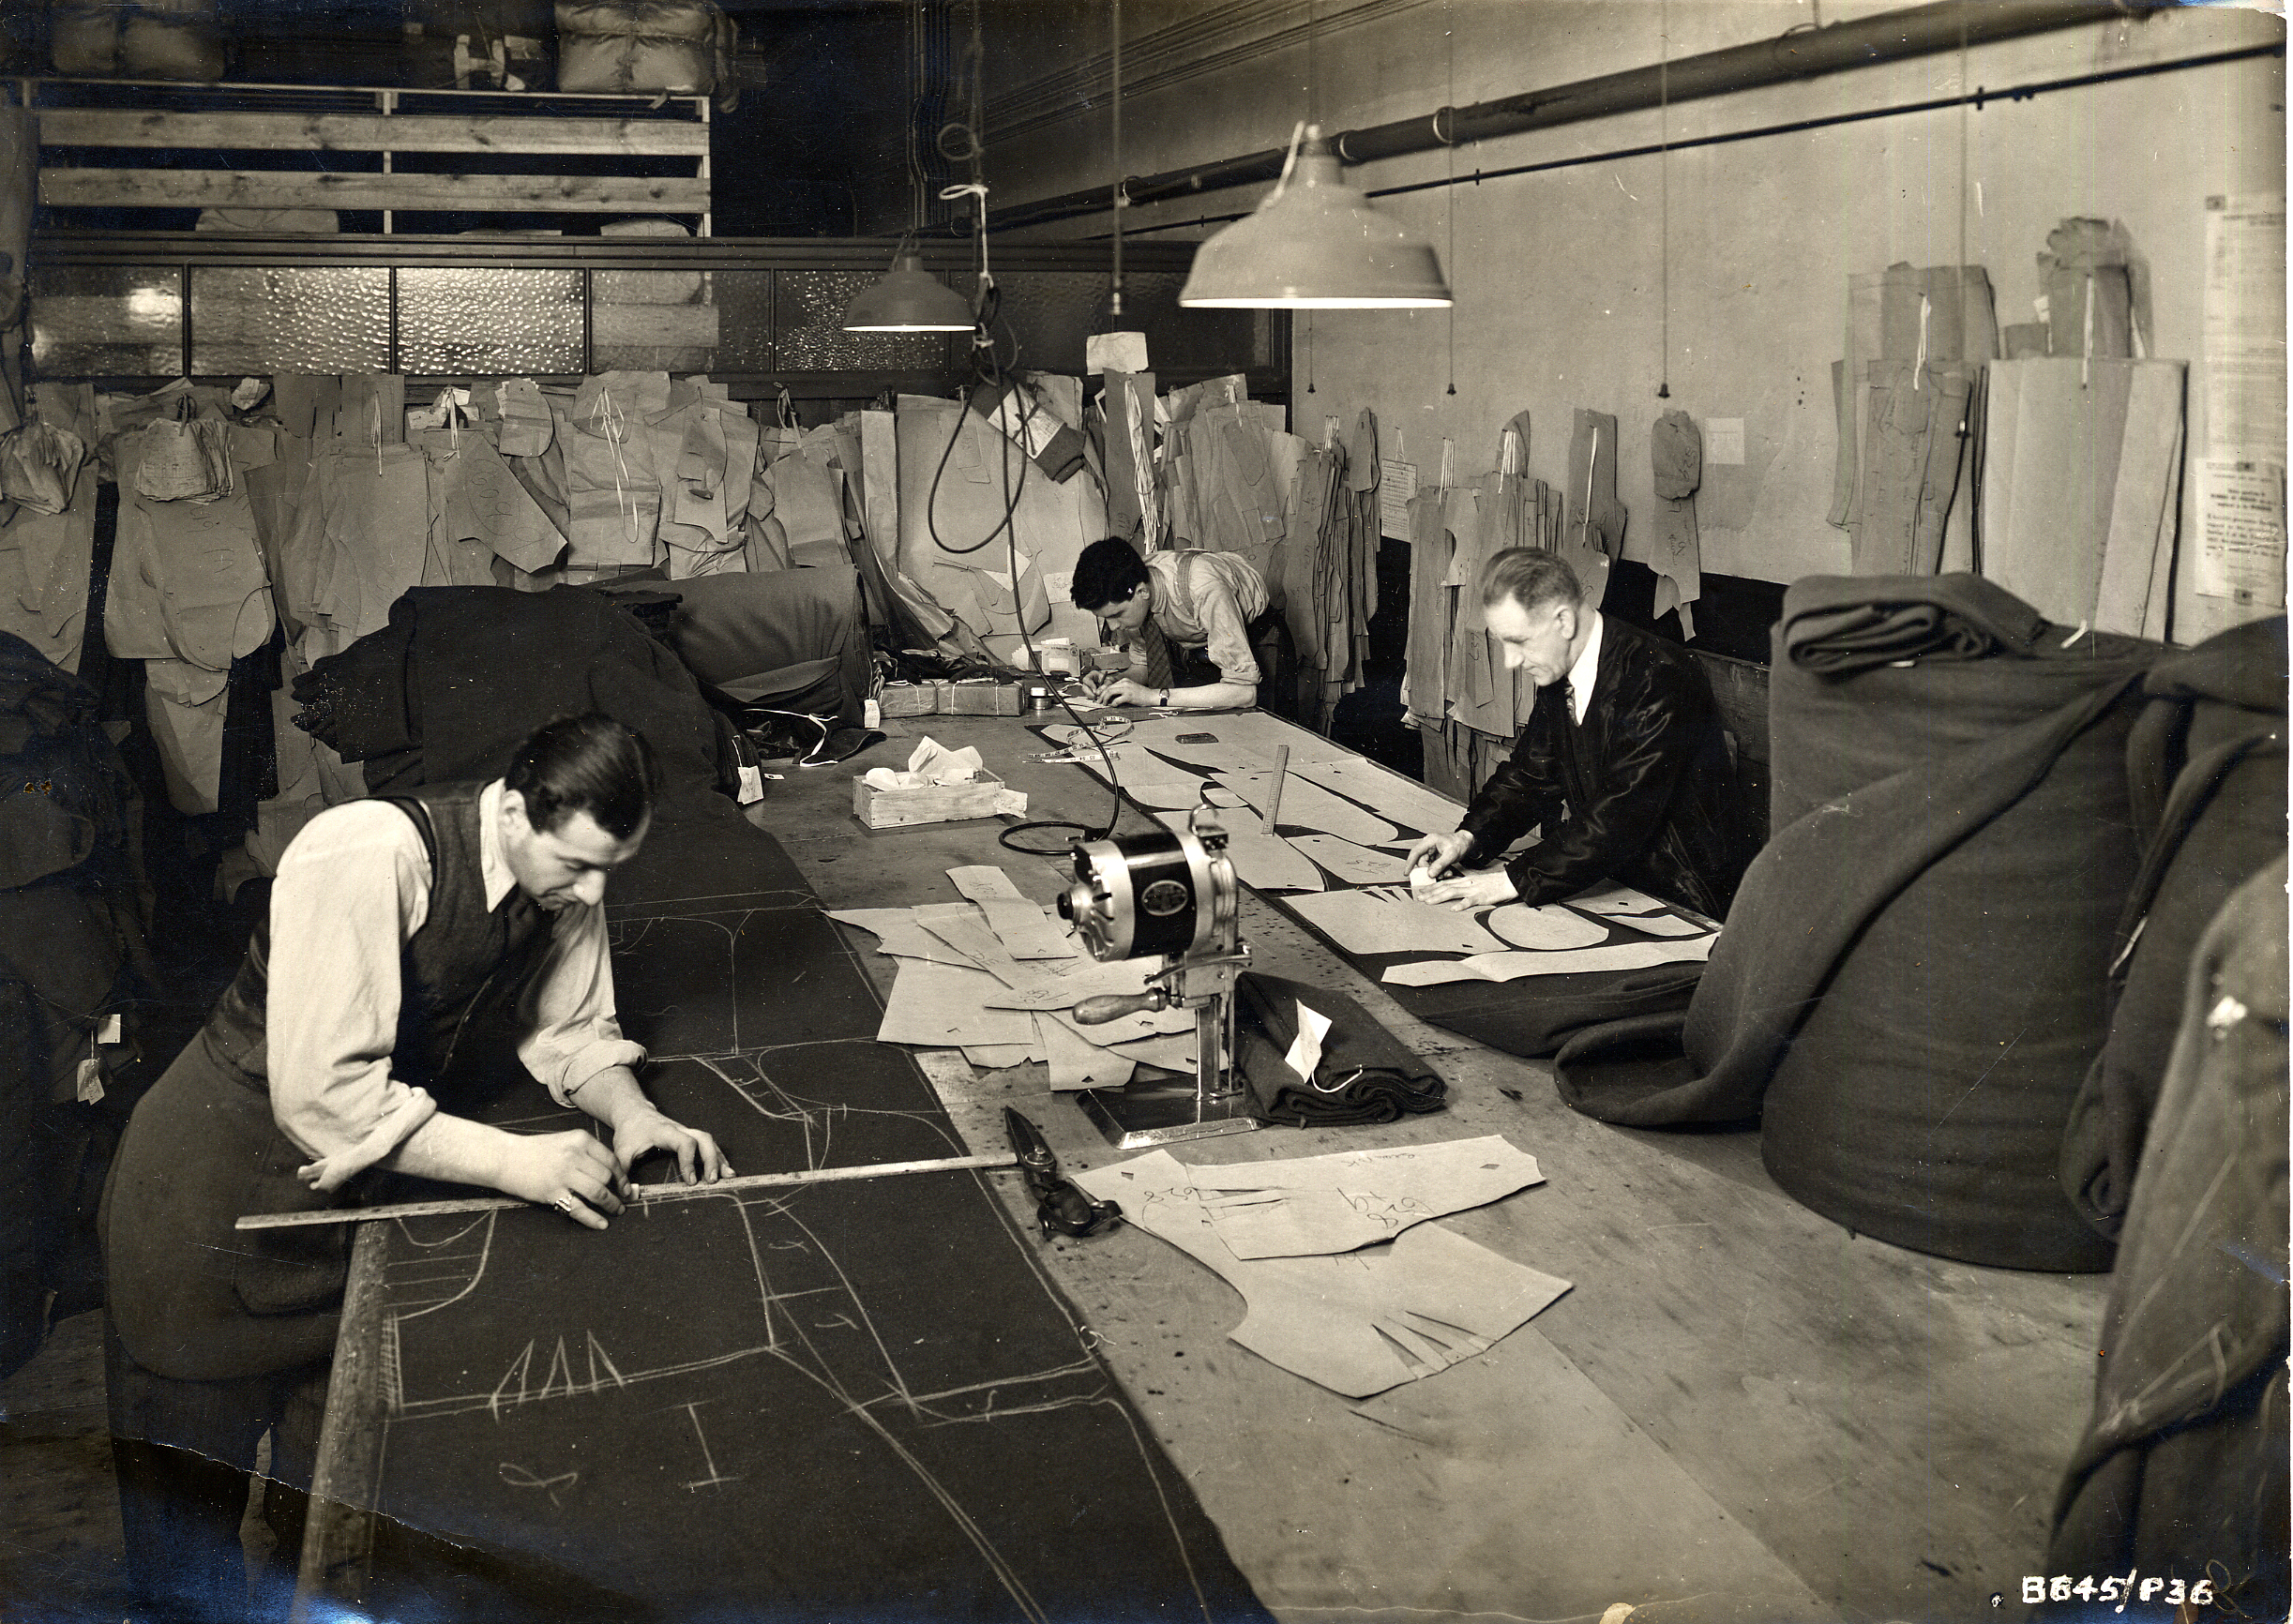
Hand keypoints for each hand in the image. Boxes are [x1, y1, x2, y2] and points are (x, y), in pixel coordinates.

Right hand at [499, 1129, 626, 1229]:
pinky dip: (593, 1218)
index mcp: (580, 1140)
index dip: (622, 1176)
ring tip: (617, 1211)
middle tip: (624, 1200)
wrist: (505, 1157)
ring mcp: (563, 1174)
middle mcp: (574, 1155)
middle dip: (619, 1191)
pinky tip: (602, 1224)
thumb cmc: (536, 1151)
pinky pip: (579, 1208)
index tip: (626, 1187)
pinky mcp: (552, 1192)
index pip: (611, 1160)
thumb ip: (587, 1154)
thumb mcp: (565, 1141)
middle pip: (607, 1177)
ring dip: (611, 1205)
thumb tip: (613, 1175)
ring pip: (598, 1192)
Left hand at [612, 1107, 732, 1186]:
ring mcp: (687, 1132)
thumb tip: (627, 1194)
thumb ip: (623, 1172)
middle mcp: (680, 1130)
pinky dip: (718, 1157)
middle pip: (704, 1139)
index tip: (690, 1181)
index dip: (689, 1161)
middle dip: (711, 1160)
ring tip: (728, 1176)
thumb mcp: (621, 1151)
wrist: (635, 1113)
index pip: (684, 1142)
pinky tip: (725, 1170)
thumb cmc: (630, 1131)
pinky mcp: (690, 1137)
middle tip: (712, 1180)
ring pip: (709, 1141)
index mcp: (665, 1132)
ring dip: (719, 1158)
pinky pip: (708, 1145)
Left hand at [1096, 676, 1162, 707]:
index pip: (1110, 684)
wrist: (1151, 696)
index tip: (1099, 696)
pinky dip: (1113, 703)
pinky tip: (1113, 706)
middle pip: (1108, 688)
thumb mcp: (1130, 689)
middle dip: (1102, 695)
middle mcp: (1124, 683)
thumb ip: (1121, 690)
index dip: (1103, 691)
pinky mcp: (1129, 696)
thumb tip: (1110, 697)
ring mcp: (1127, 689)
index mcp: (1124, 680)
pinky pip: (1117, 700)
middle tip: (1099, 701)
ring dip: (1105, 699)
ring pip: (1110, 692)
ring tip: (1104, 704)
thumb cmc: (1141, 694)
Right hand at [1404, 831, 1473, 880]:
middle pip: (1421, 862)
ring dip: (1435, 873)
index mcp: (1430, 841)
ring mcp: (1432, 852)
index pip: (1415, 852)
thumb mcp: (1451, 854)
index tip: (1407, 872)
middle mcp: (1429, 846)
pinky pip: (1434, 867)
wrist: (1467, 842)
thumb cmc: (1460, 843)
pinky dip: (1439, 872)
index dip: (1409, 863)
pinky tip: (1446, 872)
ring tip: (1444, 874)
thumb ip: (1440, 864)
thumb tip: (1430, 873)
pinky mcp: (1436, 858)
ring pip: (1428, 866)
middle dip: (1427, 871)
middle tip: (1433, 878)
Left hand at [1422, 867, 1518, 911]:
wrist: (1507, 881)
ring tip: (1428, 902)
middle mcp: (1466, 884)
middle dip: (1431, 892)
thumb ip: (1463, 887)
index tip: (1421, 891)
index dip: (1432, 887)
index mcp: (1464, 881)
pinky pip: (1470, 901)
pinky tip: (1453, 909)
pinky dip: (1461, 905)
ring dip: (1439, 897)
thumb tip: (1452, 893)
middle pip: (1445, 887)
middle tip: (1419, 898)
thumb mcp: (1475, 883)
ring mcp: (1473, 890)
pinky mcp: (1482, 897)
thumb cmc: (1492, 884)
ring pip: (1453, 893)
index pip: (1444, 883)